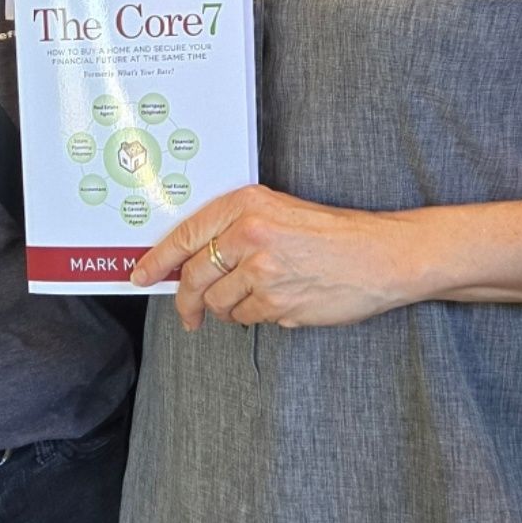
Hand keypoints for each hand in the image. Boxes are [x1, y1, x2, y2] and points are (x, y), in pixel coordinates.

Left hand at [131, 184, 413, 330]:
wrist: (381, 255)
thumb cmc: (333, 235)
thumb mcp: (280, 213)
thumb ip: (236, 229)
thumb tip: (191, 259)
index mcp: (247, 204)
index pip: (185, 234)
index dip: (157, 259)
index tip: (141, 274)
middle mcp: (249, 233)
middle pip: (194, 276)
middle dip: (187, 300)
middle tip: (189, 313)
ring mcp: (262, 270)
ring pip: (218, 302)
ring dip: (228, 309)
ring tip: (257, 297)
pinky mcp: (277, 301)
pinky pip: (246, 318)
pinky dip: (255, 316)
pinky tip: (279, 302)